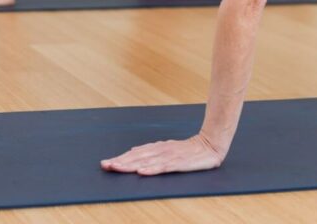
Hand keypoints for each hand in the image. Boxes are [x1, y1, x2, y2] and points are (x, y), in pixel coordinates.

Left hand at [100, 134, 224, 175]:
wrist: (210, 145)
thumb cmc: (188, 149)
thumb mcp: (168, 148)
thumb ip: (152, 151)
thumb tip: (133, 150)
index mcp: (157, 148)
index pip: (135, 153)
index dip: (121, 158)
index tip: (106, 163)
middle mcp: (161, 150)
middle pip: (138, 157)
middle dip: (121, 162)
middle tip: (106, 165)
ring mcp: (170, 156)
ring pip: (147, 162)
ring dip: (131, 165)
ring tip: (117, 168)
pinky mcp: (179, 163)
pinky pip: (163, 167)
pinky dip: (151, 170)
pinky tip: (141, 172)